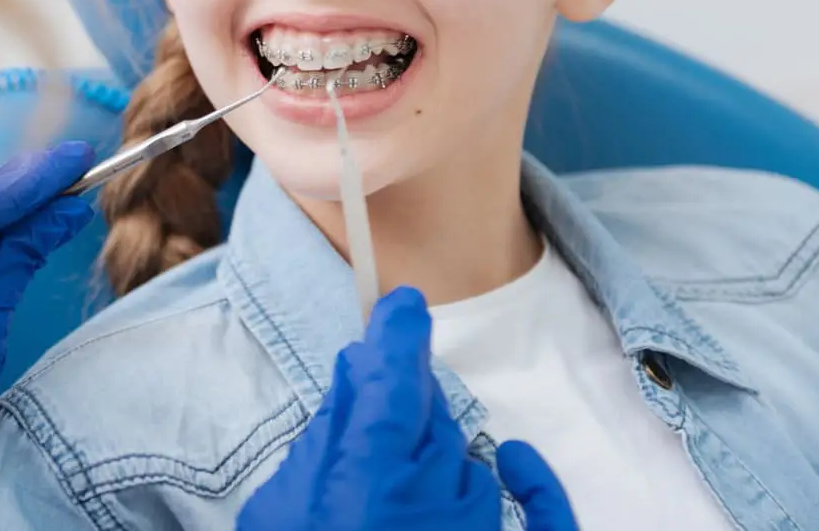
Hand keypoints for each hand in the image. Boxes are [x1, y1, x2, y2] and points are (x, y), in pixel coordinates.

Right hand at [236, 287, 577, 530]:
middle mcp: (433, 508)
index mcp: (368, 488)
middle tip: (362, 394)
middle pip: (427, 418)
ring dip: (431, 454)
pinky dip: (534, 486)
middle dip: (397, 400)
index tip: (401, 307)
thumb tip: (356, 383)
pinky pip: (537, 516)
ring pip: (465, 462)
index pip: (397, 390)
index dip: (398, 340)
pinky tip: (516, 459)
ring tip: (382, 486)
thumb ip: (324, 445)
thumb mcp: (281, 512)